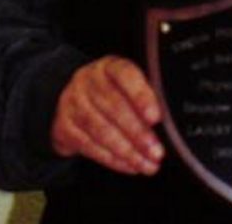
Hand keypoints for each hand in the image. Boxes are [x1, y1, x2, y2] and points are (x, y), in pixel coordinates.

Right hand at [51, 55, 164, 174]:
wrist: (74, 98)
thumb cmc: (112, 89)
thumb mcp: (128, 82)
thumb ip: (146, 93)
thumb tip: (167, 118)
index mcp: (109, 65)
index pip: (125, 75)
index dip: (141, 96)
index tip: (156, 118)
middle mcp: (88, 81)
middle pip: (114, 108)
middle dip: (139, 133)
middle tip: (157, 152)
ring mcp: (73, 104)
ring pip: (102, 131)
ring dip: (128, 152)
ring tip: (148, 164)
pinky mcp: (64, 127)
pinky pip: (90, 147)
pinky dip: (113, 160)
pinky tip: (130, 165)